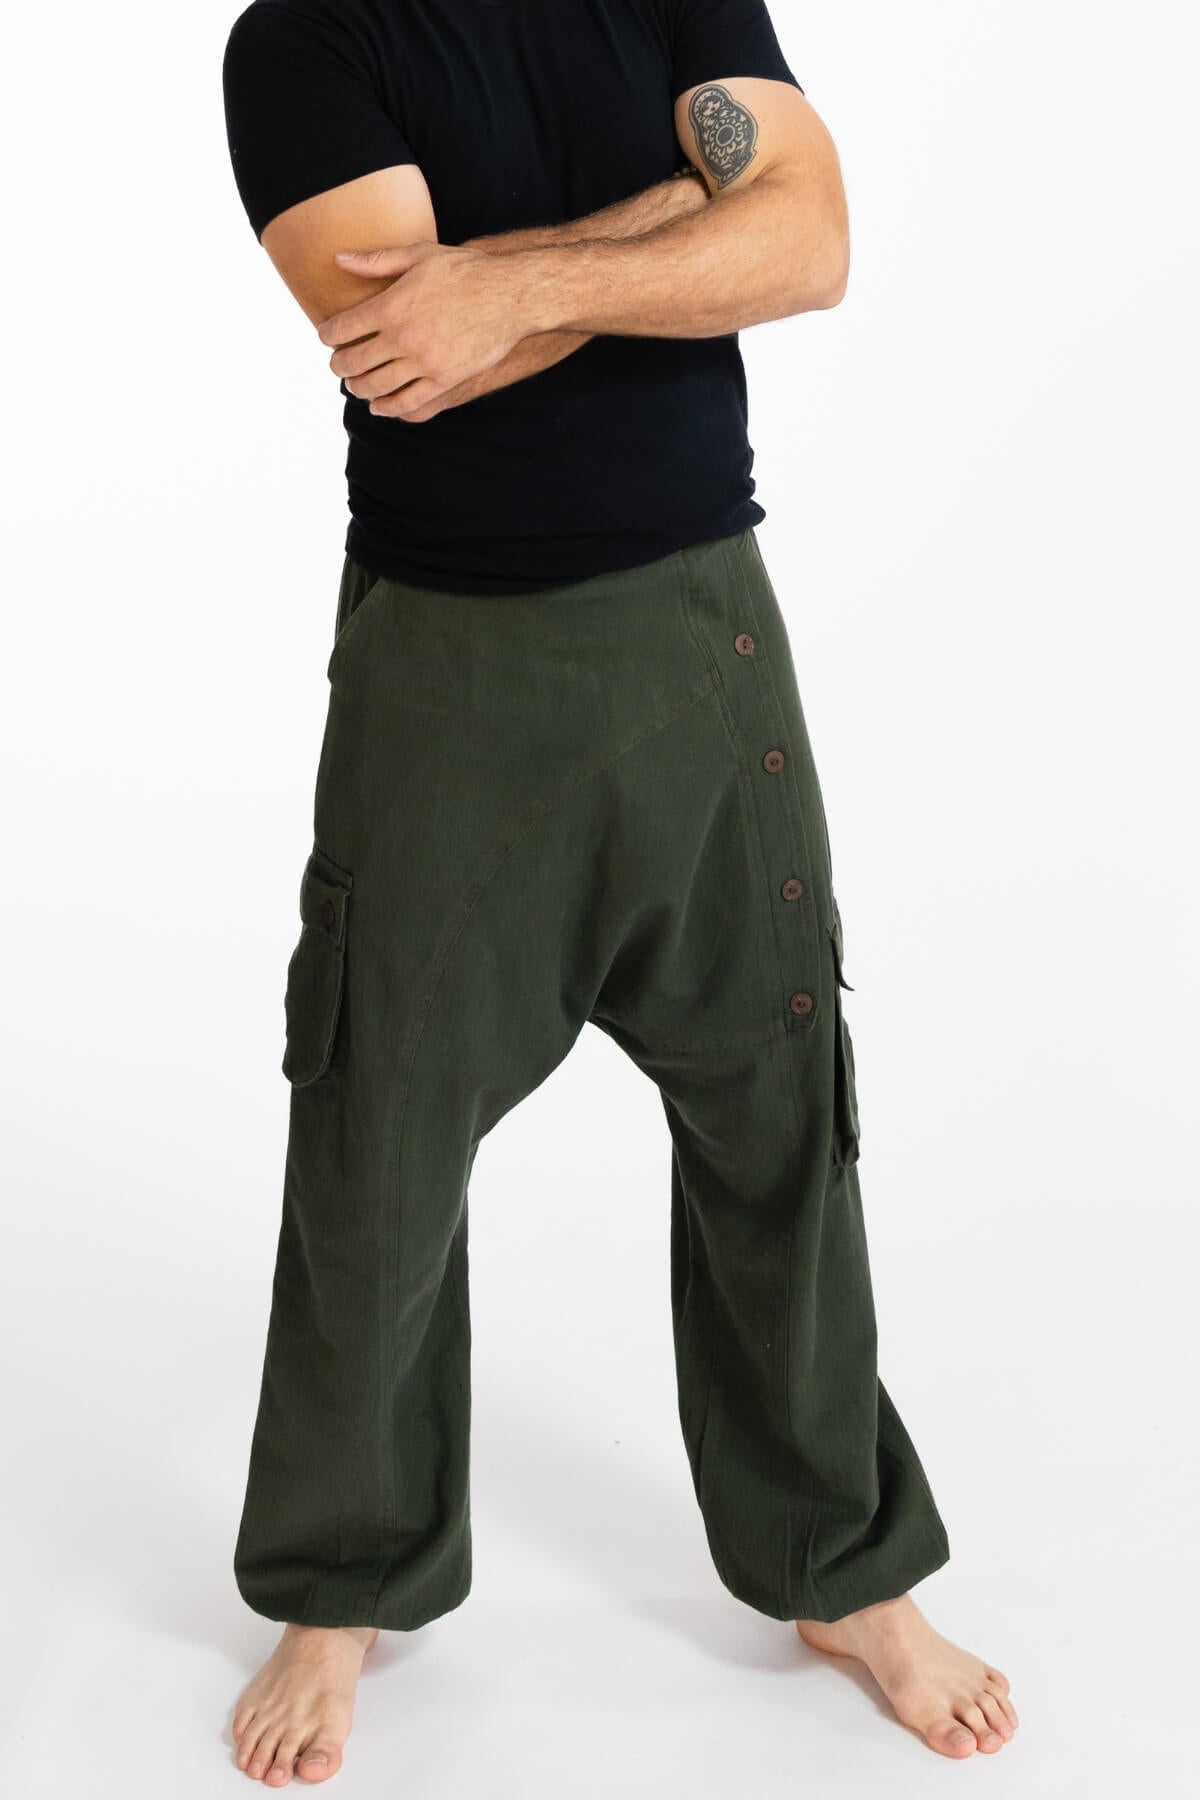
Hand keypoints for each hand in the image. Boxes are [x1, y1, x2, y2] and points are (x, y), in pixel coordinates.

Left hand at [317, 241, 533, 421]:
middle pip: (353, 362)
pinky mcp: (444, 381)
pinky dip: (387, 407)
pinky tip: (379, 405)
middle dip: (338, 365)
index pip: (341, 328)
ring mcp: (423, 363)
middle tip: (337, 364)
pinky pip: (407, 403)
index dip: (327, 335)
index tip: (327, 337)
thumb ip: (376, 261)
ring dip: (358, 387)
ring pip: (375, 386)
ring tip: (355, 384)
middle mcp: (402, 338)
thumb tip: (337, 259)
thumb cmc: (465, 271)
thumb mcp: (419, 255)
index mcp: (391, 306)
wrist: (509, 296)